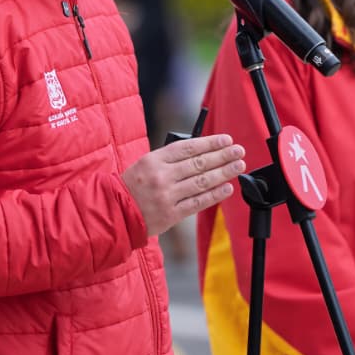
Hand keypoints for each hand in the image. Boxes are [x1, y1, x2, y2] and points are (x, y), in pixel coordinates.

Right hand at [123, 134, 244, 237]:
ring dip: (224, 173)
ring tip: (238, 166)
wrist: (116, 212)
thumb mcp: (145, 163)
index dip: (210, 143)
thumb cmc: (132, 186)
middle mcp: (162, 176)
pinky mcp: (171, 214)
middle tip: (239, 151)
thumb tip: (201, 152)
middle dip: (222, 156)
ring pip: (202, 182)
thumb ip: (169, 159)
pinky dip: (214, 195)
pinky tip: (227, 188)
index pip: (188, 148)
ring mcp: (167, 196)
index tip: (226, 140)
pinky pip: (198, 203)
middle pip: (198, 164)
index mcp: (154, 160)